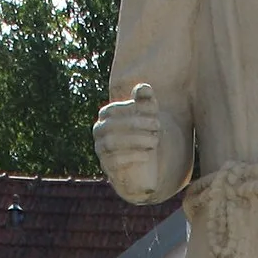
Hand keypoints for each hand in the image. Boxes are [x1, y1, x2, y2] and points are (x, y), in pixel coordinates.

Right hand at [95, 81, 163, 200]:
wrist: (142, 169)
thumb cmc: (144, 136)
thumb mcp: (148, 117)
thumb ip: (146, 101)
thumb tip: (145, 87)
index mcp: (106, 116)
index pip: (113, 109)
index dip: (134, 108)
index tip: (155, 111)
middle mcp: (99, 131)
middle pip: (113, 125)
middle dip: (137, 123)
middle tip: (158, 126)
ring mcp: (101, 149)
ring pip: (112, 142)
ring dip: (137, 139)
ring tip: (155, 140)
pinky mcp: (107, 166)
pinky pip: (116, 160)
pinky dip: (133, 156)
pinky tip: (148, 154)